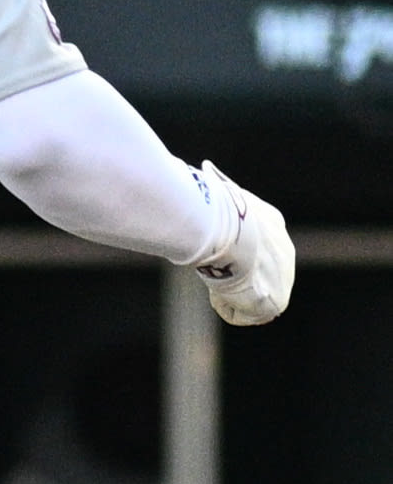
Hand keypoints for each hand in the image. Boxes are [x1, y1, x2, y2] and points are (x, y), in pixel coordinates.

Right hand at [191, 162, 293, 324]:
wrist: (231, 233)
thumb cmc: (215, 210)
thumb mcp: (216, 192)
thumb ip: (211, 189)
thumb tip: (199, 170)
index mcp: (273, 224)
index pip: (257, 244)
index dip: (232, 250)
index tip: (214, 250)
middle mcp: (285, 252)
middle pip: (257, 271)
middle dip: (234, 274)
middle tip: (211, 269)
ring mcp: (283, 279)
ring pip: (252, 293)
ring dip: (230, 292)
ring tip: (214, 281)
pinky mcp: (275, 302)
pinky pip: (246, 313)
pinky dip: (227, 306)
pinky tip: (217, 292)